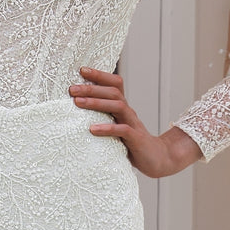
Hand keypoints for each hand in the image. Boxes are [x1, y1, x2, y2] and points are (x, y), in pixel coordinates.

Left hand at [69, 67, 200, 177]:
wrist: (157, 159)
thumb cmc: (131, 143)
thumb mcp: (115, 126)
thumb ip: (102, 117)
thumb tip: (77, 108)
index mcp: (123, 107)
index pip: (114, 84)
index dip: (100, 75)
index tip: (82, 69)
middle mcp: (128, 112)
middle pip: (113, 92)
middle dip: (91, 88)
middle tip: (72, 89)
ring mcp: (133, 124)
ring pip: (118, 106)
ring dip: (96, 103)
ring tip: (78, 102)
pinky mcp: (136, 139)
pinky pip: (123, 130)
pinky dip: (107, 128)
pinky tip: (92, 129)